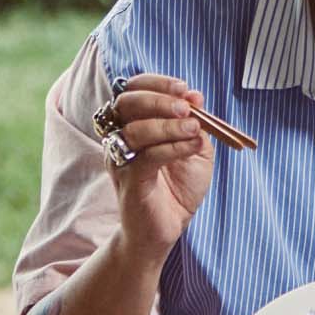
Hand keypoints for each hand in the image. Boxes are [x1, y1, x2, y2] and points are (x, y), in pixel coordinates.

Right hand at [101, 73, 213, 254]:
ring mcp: (120, 160)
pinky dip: (173, 147)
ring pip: (135, 130)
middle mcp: (119, 139)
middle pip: (126, 104)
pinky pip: (147, 157)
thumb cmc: (176, 189)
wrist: (164, 230)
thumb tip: (195, 95)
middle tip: (186, 108)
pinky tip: (192, 146)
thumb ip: (194, 123)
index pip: (132, 90)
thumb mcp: (195, 150)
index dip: (156, 83)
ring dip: (169, 125)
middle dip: (159, 99)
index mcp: (132, 124)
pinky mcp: (129, 181)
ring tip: (194, 128)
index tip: (183, 89)